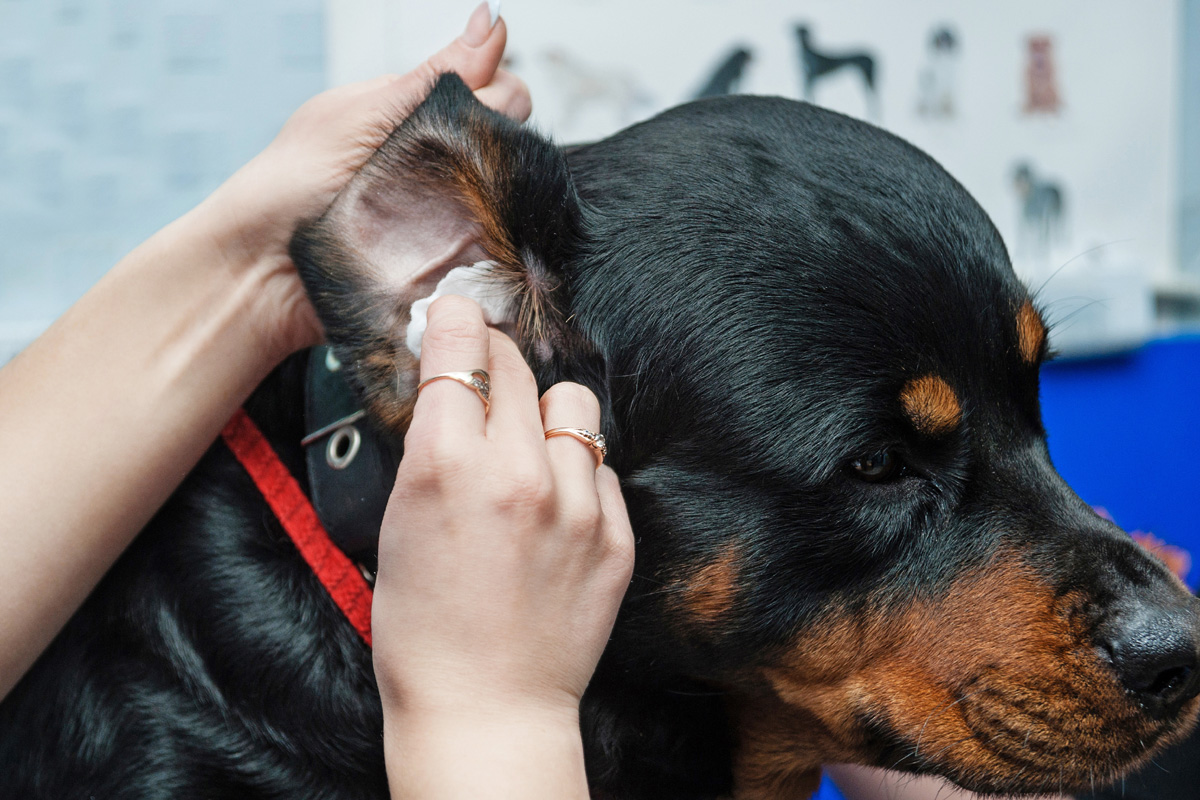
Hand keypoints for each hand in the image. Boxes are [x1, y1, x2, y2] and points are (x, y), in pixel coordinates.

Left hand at [188, 3, 530, 361]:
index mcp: (416, 114)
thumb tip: (492, 17)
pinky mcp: (447, 264)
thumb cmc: (291, 186)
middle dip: (500, 151)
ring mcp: (447, 213)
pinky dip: (493, 249)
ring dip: (499, 201)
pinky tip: (470, 248)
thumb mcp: (367, 113)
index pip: (499, 92)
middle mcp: (437, 160)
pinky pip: (493, 253)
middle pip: (512, 144)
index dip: (499, 101)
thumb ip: (437, 76)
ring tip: (455, 211)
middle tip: (452, 168)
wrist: (260, 270)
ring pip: (511, 199)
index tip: (477, 115)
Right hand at [372, 295, 634, 725]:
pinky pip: (600, 467)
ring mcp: (577, 504)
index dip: (455, 321)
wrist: (486, 707)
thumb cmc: (422, 628)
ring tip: (529, 444)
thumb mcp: (397, 522)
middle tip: (485, 371)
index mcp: (447, 464)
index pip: (461, 349)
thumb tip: (448, 387)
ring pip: (574, 403)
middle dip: (494, 357)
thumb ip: (429, 445)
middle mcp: (519, 472)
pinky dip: (577, 471)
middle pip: (517, 366)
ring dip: (545, 411)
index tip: (455, 314)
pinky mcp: (616, 536)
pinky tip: (553, 504)